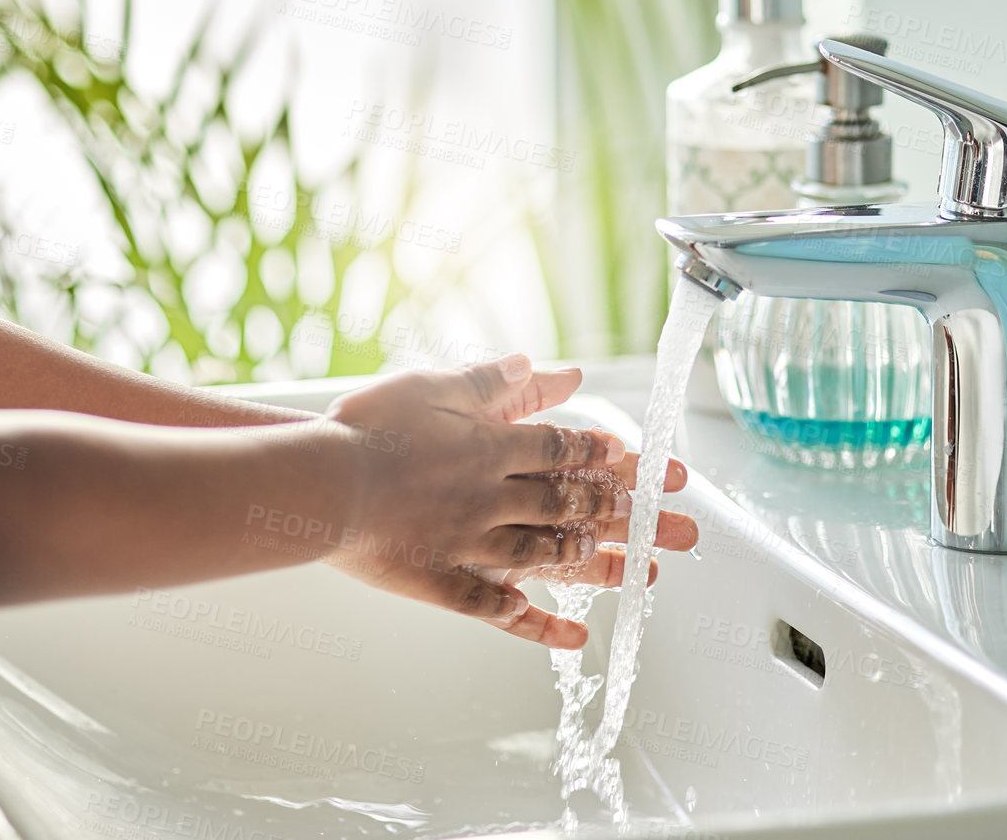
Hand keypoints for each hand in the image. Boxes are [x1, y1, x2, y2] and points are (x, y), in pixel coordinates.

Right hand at [317, 355, 696, 646]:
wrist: (320, 482)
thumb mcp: (431, 383)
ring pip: (555, 556)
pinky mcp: (445, 583)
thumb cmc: (367, 428)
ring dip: (605, 565)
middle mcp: (497, 496)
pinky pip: (503, 611)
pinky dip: (541, 626)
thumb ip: (492, 381)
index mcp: (494, 445)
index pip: (571, 452)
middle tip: (686, 530)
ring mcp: (475, 544)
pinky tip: (573, 637)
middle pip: (580, 506)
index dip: (619, 460)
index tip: (661, 470)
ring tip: (646, 575)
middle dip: (639, 517)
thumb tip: (546, 370)